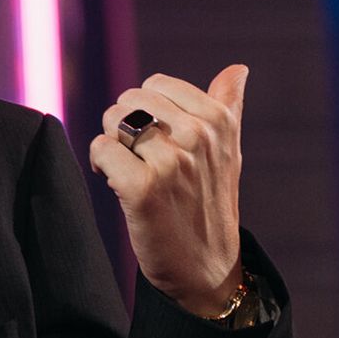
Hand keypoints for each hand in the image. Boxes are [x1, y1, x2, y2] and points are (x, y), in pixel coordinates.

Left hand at [88, 65, 247, 316]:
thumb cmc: (211, 204)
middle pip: (129, 100)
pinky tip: (115, 184)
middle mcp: (197, 135)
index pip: (156, 85)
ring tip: (127, 171)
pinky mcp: (142, 188)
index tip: (157, 141)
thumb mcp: (228, 152)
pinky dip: (100, 165)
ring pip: (112, 122)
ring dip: (112, 146)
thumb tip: (238, 68)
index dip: (146, 111)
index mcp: (218, 120)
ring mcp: (171, 162)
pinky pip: (101, 149)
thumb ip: (228, 105)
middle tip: (138, 159)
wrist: (207, 269)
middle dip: (125, 126)